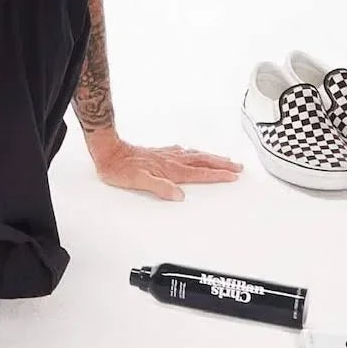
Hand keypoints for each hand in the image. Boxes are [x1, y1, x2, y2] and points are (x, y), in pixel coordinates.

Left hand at [86, 131, 242, 200]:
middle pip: (202, 162)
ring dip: (211, 158)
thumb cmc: (121, 169)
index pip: (200, 173)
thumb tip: (179, 195)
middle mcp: (171, 161)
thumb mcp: (139, 182)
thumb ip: (160, 188)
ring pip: (195, 156)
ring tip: (223, 159)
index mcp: (170, 170)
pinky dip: (194, 153)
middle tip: (238, 166)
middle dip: (221, 164)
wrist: (108, 153)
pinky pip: (183, 152)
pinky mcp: (159, 153)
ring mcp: (166, 155)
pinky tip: (192, 153)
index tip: (233, 176)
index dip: (218, 175)